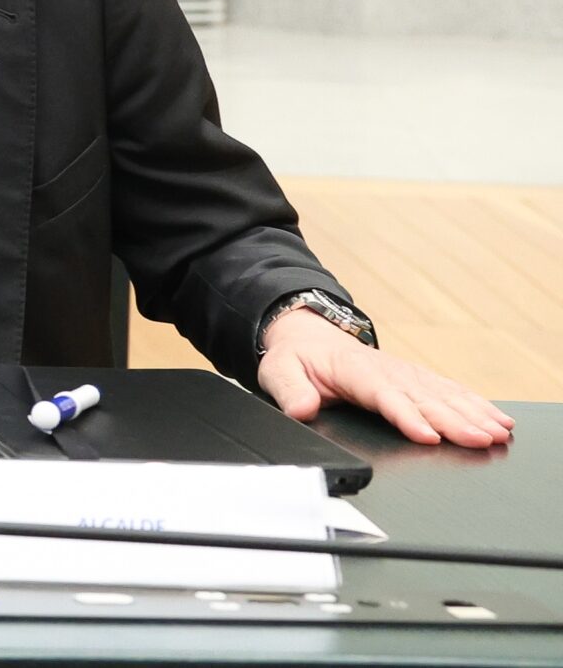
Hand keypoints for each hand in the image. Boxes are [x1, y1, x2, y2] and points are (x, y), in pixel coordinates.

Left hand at [257, 309, 514, 447]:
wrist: (309, 337)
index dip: (408, 416)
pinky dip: (476, 405)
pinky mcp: (416, 379)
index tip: (428, 435)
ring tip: (498, 433)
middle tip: (481, 440)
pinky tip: (497, 420)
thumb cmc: (297, 359)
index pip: (385, 396)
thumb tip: (301, 409)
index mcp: (355, 370)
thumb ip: (290, 391)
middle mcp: (387, 370)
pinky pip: (450, 391)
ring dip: (473, 414)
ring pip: (444, 396)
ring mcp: (405, 374)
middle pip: (424, 399)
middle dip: (455, 421)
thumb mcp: (279, 371)